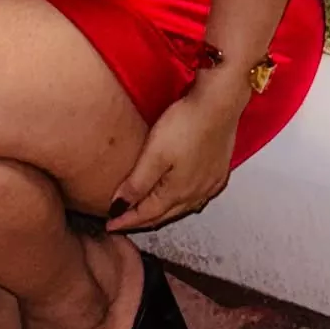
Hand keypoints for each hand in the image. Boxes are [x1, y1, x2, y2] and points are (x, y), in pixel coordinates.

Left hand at [106, 72, 246, 232]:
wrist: (219, 104)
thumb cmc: (187, 124)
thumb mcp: (154, 154)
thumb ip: (137, 183)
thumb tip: (119, 206)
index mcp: (178, 192)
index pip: (146, 215)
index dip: (126, 220)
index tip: (110, 224)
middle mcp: (196, 194)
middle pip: (164, 214)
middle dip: (143, 220)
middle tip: (124, 221)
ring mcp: (210, 184)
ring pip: (182, 208)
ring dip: (162, 213)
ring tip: (146, 213)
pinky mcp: (218, 172)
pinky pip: (197, 197)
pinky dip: (182, 202)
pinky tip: (180, 196)